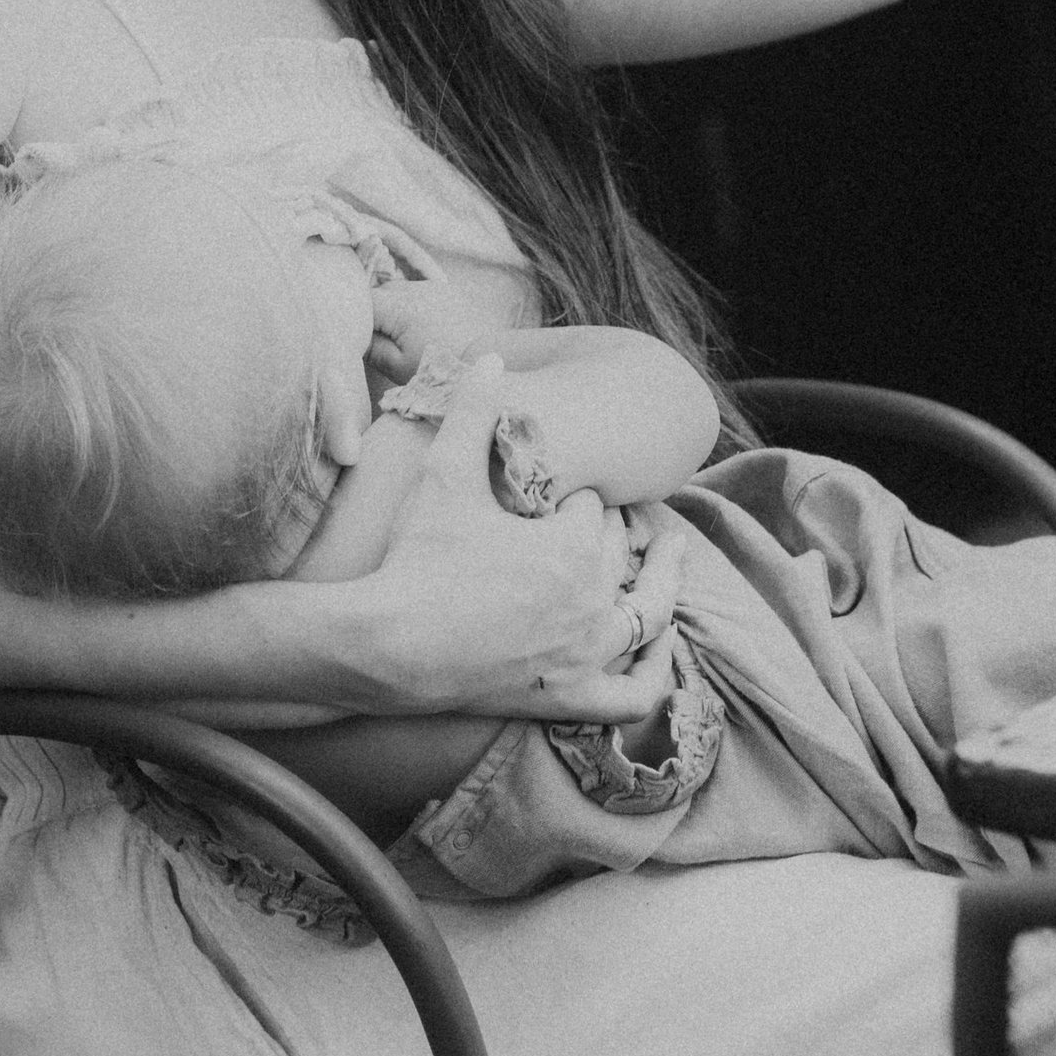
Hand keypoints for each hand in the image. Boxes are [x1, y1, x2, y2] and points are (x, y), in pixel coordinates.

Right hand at [346, 358, 667, 720]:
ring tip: (670, 559)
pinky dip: (654, 675)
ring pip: (649, 615)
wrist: (386, 644)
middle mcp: (592, 599)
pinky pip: (632, 696)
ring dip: (663, 584)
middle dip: (616, 527)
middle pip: (620, 553)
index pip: (595, 507)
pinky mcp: (568, 696)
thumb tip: (489, 358)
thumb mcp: (444, 476)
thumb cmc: (416, 558)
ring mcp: (584, 652)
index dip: (578, 494)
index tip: (565, 488)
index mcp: (573, 544)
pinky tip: (659, 654)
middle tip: (609, 512)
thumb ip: (471, 413)